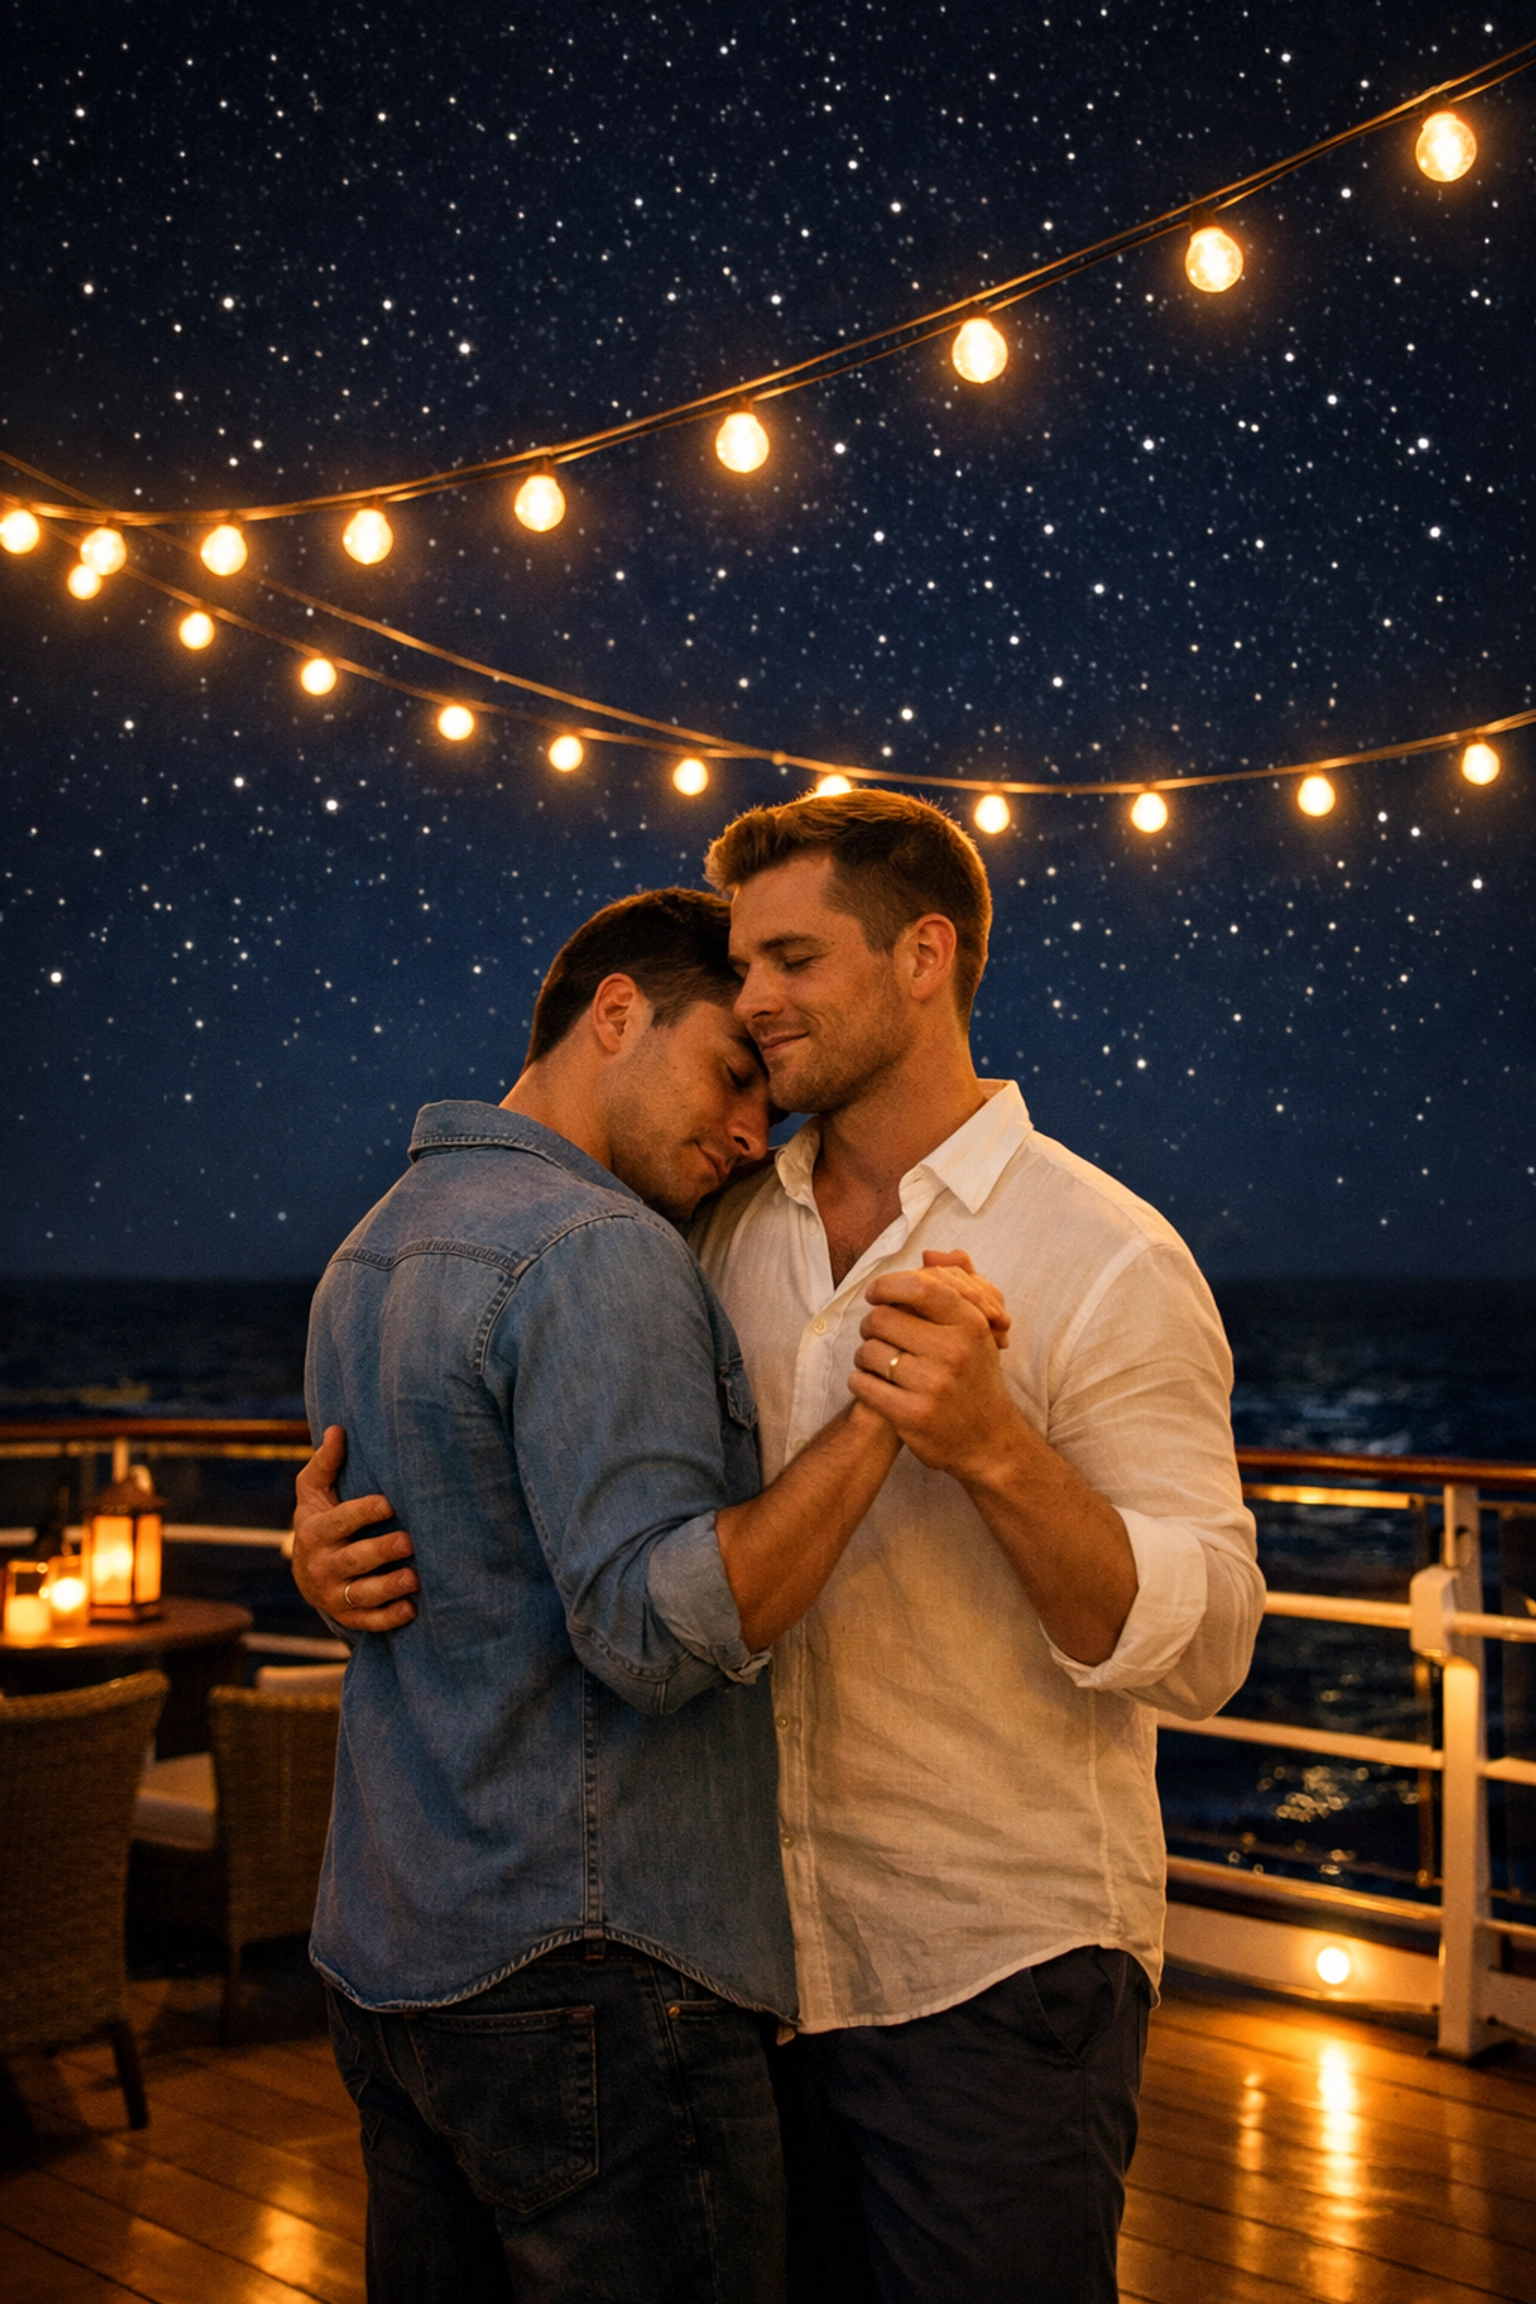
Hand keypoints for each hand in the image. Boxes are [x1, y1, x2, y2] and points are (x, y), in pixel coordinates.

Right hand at [293, 1425, 418, 1631]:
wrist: (307, 1571)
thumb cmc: (320, 1520)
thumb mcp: (314, 1492)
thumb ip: (325, 1464)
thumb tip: (337, 1430)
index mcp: (314, 1531)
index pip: (338, 1522)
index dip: (362, 1512)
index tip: (388, 1503)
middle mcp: (321, 1565)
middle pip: (352, 1559)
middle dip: (380, 1551)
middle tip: (409, 1541)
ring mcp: (333, 1594)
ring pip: (362, 1594)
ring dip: (388, 1587)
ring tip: (415, 1578)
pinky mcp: (346, 1616)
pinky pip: (367, 1621)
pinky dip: (388, 1618)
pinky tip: (411, 1609)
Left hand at [848, 1267, 1015, 1476]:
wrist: (990, 1441)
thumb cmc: (976, 1378)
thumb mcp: (978, 1330)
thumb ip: (957, 1288)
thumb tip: (929, 1253)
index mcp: (969, 1324)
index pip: (919, 1286)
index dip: (887, 1285)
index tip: (876, 1293)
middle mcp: (954, 1351)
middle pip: (882, 1318)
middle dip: (871, 1325)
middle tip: (877, 1335)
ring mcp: (933, 1385)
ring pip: (867, 1351)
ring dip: (864, 1356)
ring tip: (878, 1363)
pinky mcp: (913, 1414)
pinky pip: (862, 1384)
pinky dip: (859, 1382)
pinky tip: (872, 1384)